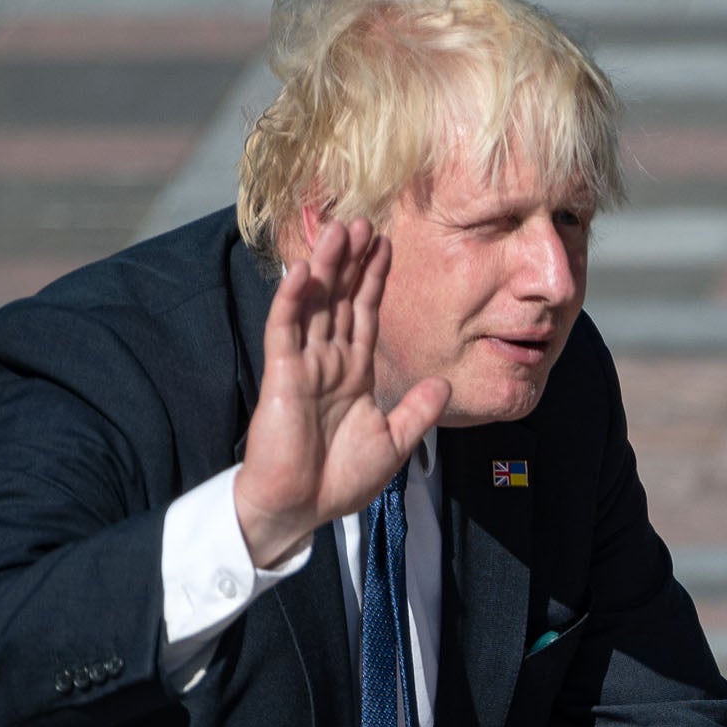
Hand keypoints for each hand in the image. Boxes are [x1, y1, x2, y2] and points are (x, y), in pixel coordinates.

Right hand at [234, 217, 450, 571]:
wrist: (303, 507)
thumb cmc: (340, 479)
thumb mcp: (394, 442)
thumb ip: (417, 411)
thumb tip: (444, 382)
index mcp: (354, 372)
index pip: (366, 315)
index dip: (375, 280)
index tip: (387, 244)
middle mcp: (328, 360)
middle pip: (341, 299)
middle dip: (351, 260)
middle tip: (362, 220)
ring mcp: (304, 364)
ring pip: (316, 305)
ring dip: (324, 267)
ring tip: (337, 229)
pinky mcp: (282, 376)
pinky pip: (286, 330)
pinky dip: (293, 301)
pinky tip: (302, 272)